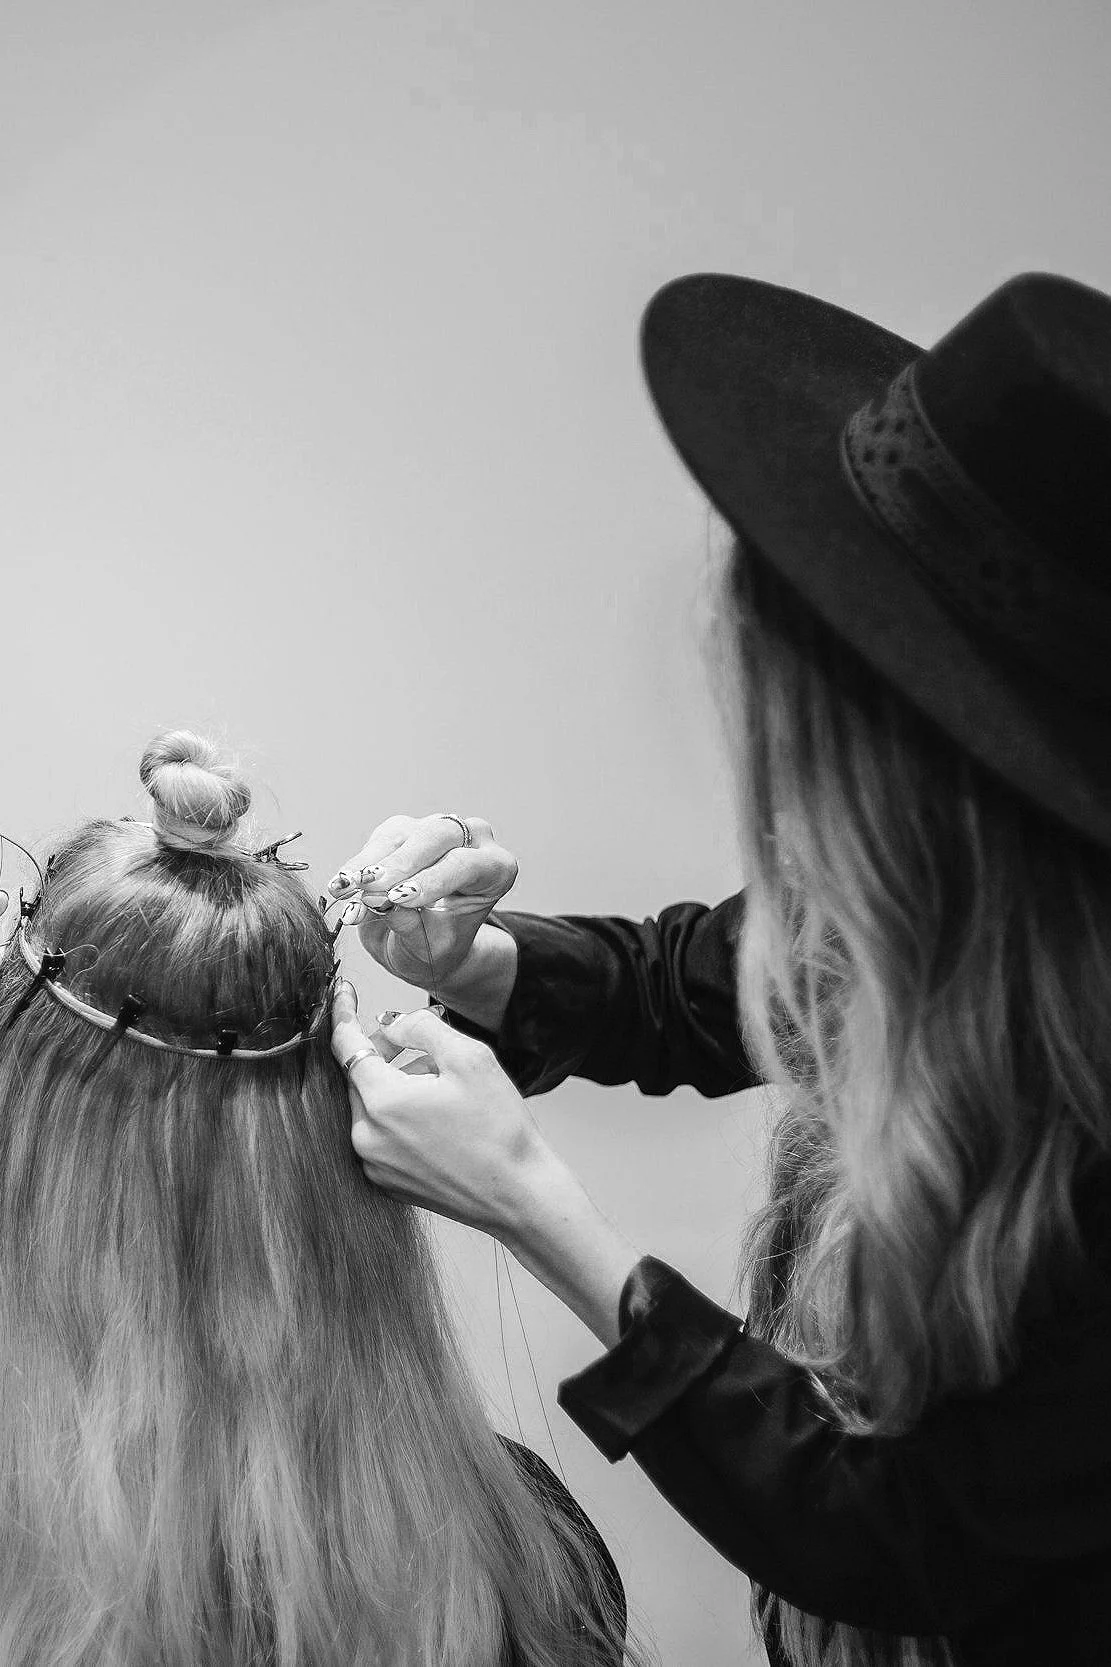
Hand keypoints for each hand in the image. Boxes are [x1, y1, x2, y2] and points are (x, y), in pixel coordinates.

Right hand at [328, 813, 517, 993]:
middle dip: (401, 862)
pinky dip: (358, 863)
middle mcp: (472, 841)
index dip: (432, 881)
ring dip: (370, 862)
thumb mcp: (428, 951)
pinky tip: (341, 884)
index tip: (400, 899)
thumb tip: (378, 902)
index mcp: (495, 871)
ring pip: (404, 833)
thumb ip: (409, 927)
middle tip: (369, 887)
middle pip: (438, 836)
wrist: (426, 946)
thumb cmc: (437, 949)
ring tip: (345, 888)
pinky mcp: (405, 830)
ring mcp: (437, 830)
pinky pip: (380, 839)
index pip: (466, 866)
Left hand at [331, 987, 642, 1347]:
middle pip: (358, 1076)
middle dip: (382, 1052)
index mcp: (382, 1102)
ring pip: (370, 1105)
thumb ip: (421, 1027)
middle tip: (418, 1041)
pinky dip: (397, 1116)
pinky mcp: (386, 1183)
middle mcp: (366, 1137)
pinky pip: (379, 1134)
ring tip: (439, 1085)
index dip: (343, 1013)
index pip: (346, 1046)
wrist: (518, 1195)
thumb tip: (390, 1025)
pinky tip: (436, 1116)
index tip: (344, 993)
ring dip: (393, 1085)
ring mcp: (373, 1164)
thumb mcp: (470, 1058)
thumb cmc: (500, 1129)